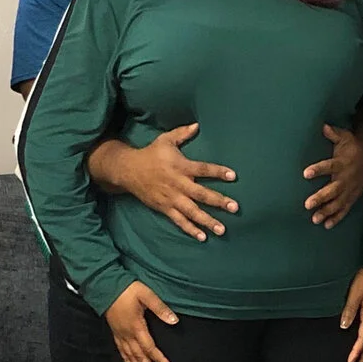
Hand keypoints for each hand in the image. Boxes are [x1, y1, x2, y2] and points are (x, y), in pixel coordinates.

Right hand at [96, 127, 236, 241]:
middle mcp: (178, 184)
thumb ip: (182, 133)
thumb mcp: (165, 140)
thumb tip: (198, 124)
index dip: (218, 172)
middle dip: (218, 201)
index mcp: (181, 166)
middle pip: (201, 194)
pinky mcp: (165, 208)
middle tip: (234, 207)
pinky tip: (203, 237)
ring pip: (192, 212)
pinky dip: (190, 229)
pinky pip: (179, 221)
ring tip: (222, 229)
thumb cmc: (150, 154)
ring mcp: (172, 198)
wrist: (128, 170)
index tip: (233, 176)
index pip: (203, 169)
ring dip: (207, 220)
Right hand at [105, 282, 177, 361]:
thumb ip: (160, 309)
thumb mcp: (146, 295)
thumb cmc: (126, 289)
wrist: (104, 285)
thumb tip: (175, 321)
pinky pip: (121, 351)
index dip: (160, 360)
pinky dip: (127, 361)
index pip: (150, 348)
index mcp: (137, 327)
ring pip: (130, 357)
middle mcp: (127, 334)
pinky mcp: (115, 332)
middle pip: (140, 358)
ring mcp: (120, 334)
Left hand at [304, 123, 362, 227]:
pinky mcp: (352, 196)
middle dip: (320, 198)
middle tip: (307, 204)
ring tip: (314, 219)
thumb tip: (322, 125)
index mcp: (341, 163)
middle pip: (332, 190)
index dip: (318, 170)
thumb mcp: (345, 137)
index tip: (306, 173)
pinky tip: (326, 225)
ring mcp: (349, 189)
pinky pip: (345, 209)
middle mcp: (345, 178)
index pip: (328, 167)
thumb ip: (333, 133)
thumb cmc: (354, 146)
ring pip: (338, 203)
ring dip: (326, 211)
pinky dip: (336, 218)